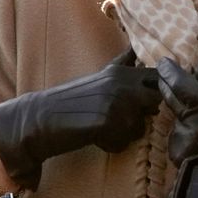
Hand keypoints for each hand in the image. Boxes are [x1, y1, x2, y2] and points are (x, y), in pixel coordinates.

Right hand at [0, 49, 158, 190]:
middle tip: (118, 119)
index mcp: (120, 71)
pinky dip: (110, 145)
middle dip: (144, 115)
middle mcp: (121, 82)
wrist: (38, 117)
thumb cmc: (69, 101)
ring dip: (125, 134)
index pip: (158, 78)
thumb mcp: (99, 77)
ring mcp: (116, 100)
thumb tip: (135, 51)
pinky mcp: (108, 121)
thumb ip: (121, 66)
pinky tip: (94, 137)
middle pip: (155, 103)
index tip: (140, 103)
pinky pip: (124, 142)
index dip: (155, 93)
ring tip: (101, 128)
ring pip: (140, 127)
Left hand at [157, 58, 197, 197]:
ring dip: (184, 122)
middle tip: (164, 79)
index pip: (180, 84)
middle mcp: (191, 122)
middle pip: (170, 99)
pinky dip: (186, 142)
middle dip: (166, 87)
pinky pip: (178, 143)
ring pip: (176, 124)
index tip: (164, 63)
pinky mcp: (179, 159)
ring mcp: (184, 142)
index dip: (170, 72)